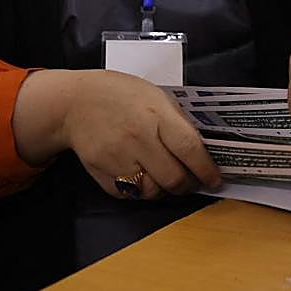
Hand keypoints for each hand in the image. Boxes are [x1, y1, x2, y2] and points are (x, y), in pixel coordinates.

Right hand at [13, 69, 220, 199]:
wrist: (75, 102)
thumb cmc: (121, 95)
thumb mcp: (156, 97)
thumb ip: (178, 122)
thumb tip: (203, 150)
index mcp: (157, 115)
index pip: (190, 149)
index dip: (206, 169)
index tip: (215, 179)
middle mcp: (138, 138)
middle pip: (173, 177)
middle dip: (188, 185)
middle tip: (191, 181)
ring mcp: (118, 158)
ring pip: (152, 191)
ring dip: (164, 189)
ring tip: (165, 177)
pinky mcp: (101, 173)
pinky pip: (129, 195)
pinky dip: (140, 191)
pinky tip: (142, 176)